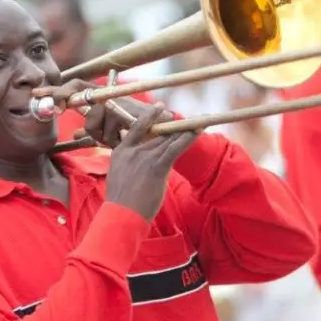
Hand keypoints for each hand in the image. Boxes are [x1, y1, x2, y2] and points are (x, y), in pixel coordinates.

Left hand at [33, 79, 173, 147]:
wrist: (161, 130)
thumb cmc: (133, 133)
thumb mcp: (108, 134)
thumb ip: (91, 132)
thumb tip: (73, 135)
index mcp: (100, 98)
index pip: (74, 88)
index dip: (55, 91)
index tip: (36, 94)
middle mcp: (106, 95)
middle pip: (78, 94)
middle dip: (63, 98)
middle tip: (52, 105)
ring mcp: (114, 101)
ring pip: (92, 120)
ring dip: (101, 134)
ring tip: (117, 136)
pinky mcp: (123, 111)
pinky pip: (106, 130)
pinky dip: (113, 138)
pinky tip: (123, 137)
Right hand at [106, 103, 198, 220]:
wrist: (122, 214)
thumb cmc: (121, 201)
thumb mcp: (119, 176)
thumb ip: (131, 164)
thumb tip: (147, 163)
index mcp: (121, 151)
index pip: (137, 127)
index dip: (150, 116)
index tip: (160, 106)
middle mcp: (133, 150)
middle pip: (158, 133)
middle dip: (175, 126)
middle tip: (191, 117)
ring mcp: (145, 157)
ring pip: (169, 138)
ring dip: (187, 129)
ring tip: (201, 121)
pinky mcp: (157, 166)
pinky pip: (176, 148)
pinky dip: (188, 139)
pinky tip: (198, 131)